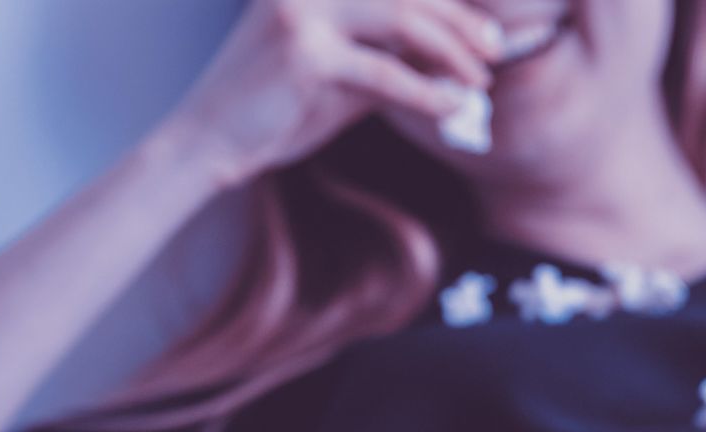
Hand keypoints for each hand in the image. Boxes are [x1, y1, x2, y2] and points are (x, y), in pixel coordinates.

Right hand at [160, 0, 502, 186]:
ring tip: (480, 78)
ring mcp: (303, 12)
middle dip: (460, 20)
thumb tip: (452, 61)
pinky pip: (384, 72)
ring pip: (401, 19)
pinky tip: (452, 106)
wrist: (209, 143)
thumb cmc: (276, 110)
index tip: (485, 28)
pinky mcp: (303, 53)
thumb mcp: (342, 77)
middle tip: (496, 49)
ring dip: (451, 50)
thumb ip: (389, 59)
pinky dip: (426, 91)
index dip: (447, 2)